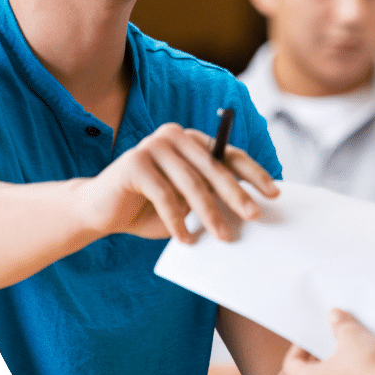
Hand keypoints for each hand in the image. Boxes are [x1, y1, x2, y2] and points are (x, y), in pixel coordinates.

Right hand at [75, 122, 278, 243]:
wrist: (100, 210)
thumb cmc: (150, 208)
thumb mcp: (187, 203)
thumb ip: (212, 199)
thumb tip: (250, 209)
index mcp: (192, 141)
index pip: (229, 154)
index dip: (254, 173)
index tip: (273, 193)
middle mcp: (175, 136)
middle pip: (214, 166)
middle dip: (237, 194)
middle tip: (254, 215)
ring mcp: (153, 145)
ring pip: (191, 182)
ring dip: (210, 213)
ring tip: (223, 236)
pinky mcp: (134, 162)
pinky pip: (163, 195)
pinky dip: (176, 220)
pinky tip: (185, 239)